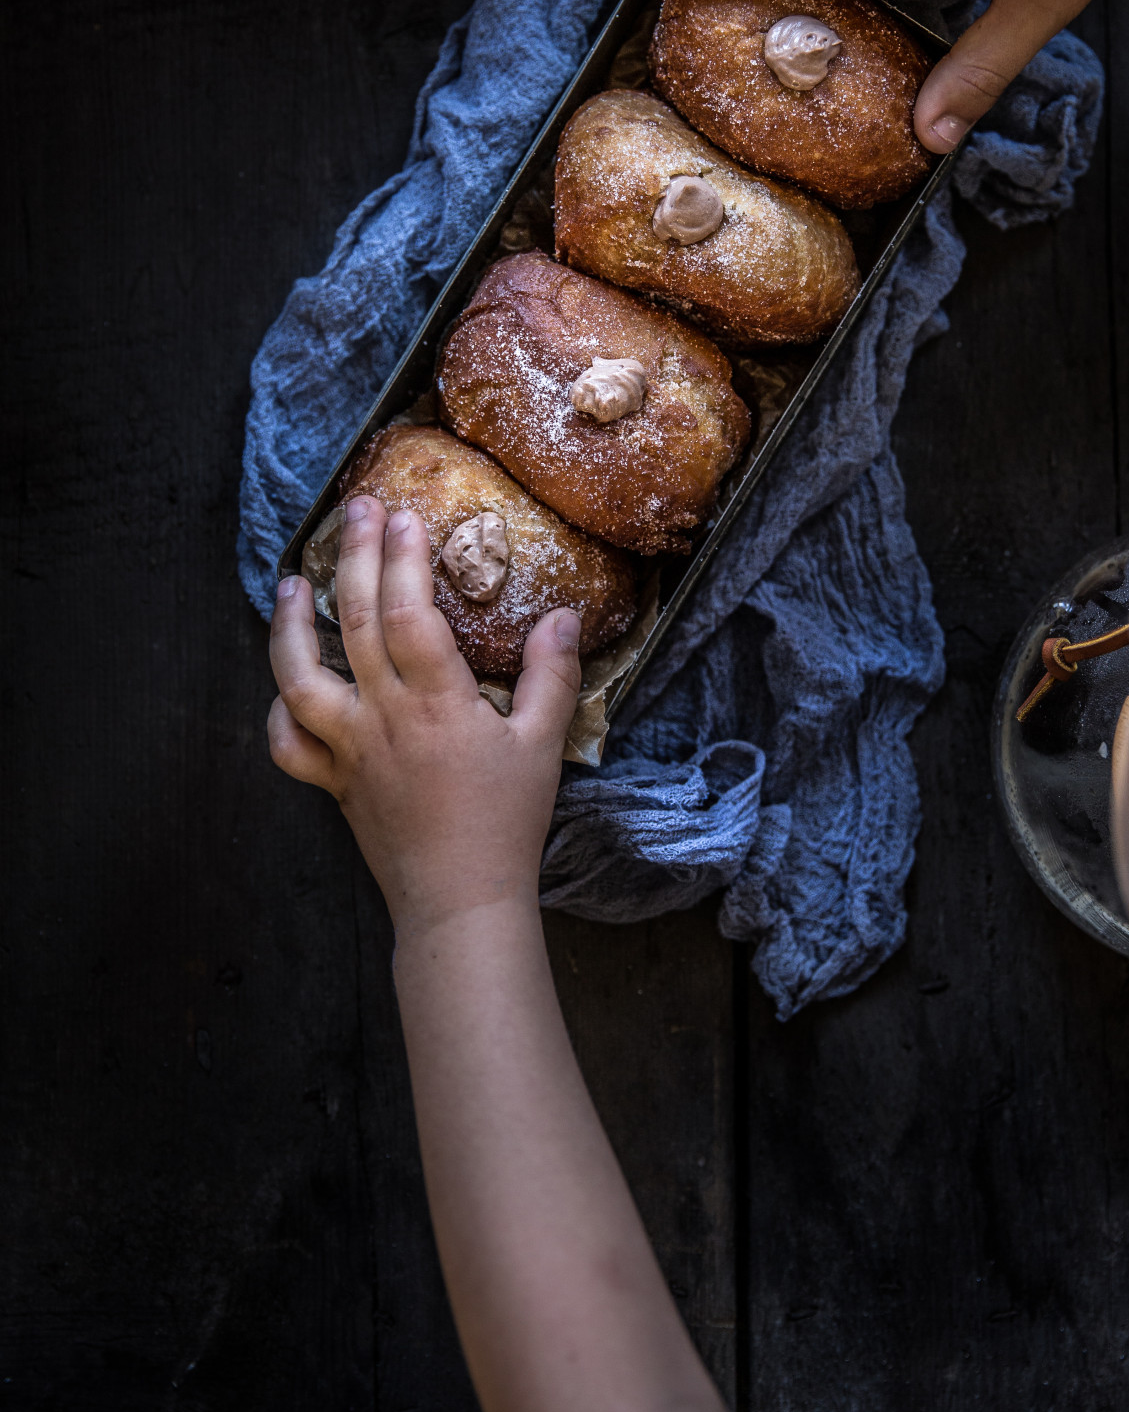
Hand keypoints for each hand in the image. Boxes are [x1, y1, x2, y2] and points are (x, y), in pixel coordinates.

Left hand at [267, 496, 580, 931]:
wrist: (461, 903)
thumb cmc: (506, 824)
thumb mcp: (543, 746)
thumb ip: (552, 677)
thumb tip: (564, 616)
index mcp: (436, 704)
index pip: (409, 613)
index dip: (404, 560)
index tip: (407, 517)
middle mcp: (383, 718)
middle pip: (355, 623)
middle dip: (355, 557)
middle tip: (359, 509)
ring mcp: (349, 750)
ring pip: (298, 677)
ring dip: (290, 624)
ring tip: (292, 582)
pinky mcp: (332, 783)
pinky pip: (288, 743)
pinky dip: (280, 710)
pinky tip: (288, 682)